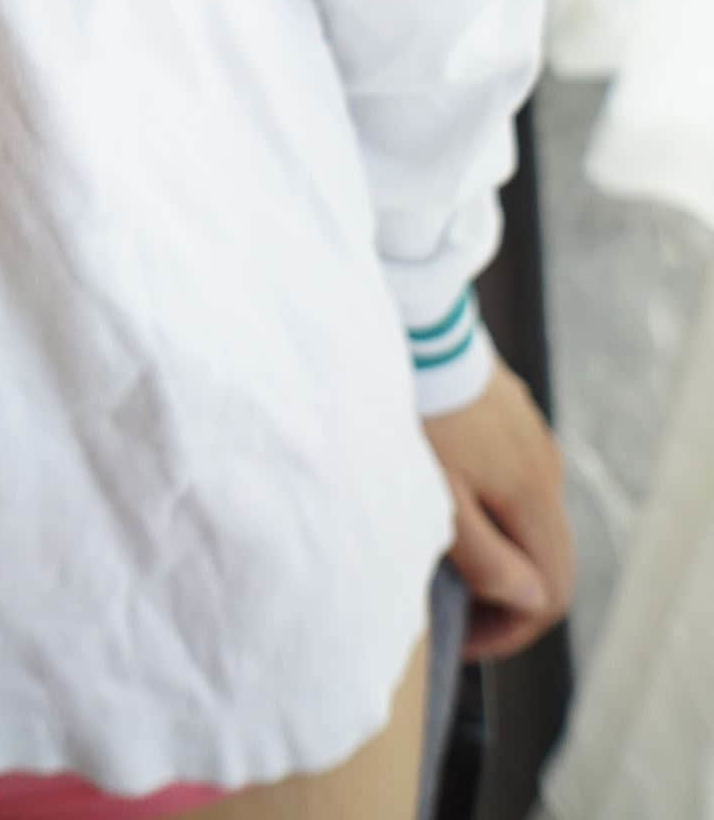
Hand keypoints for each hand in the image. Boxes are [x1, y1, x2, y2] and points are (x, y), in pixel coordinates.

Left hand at [421, 348, 576, 659]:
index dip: (511, 629)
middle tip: (452, 608)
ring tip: (444, 559)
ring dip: (499, 551)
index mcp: (534, 494)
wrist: (411, 327)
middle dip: (506, 596)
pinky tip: (448, 505)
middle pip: (549, 557)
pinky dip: (492, 512)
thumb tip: (532, 602)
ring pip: (530, 520)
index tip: (461, 638)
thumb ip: (485, 556)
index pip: (554, 590)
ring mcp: (532, 438)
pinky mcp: (510, 416)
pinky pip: (515, 484)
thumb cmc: (415, 414)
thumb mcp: (438, 497)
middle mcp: (546, 468)